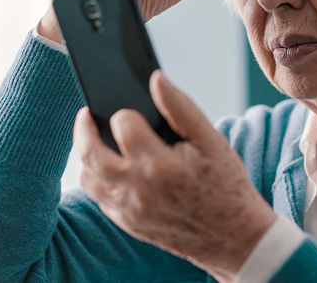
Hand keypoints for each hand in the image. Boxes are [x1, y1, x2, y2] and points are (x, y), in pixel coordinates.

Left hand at [73, 71, 276, 280]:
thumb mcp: (211, 141)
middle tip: (86, 115)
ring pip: (88, 178)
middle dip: (83, 129)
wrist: (233, 237)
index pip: (122, 124)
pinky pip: (99, 199)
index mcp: (158, 164)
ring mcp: (129, 210)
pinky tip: (107, 166)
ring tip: (93, 139)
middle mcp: (137, 189)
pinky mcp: (128, 224)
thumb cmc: (225, 185)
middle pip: (90, 153)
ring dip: (85, 156)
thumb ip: (181, 107)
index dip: (126, 112)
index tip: (131, 110)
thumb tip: (156, 79)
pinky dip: (96, 179)